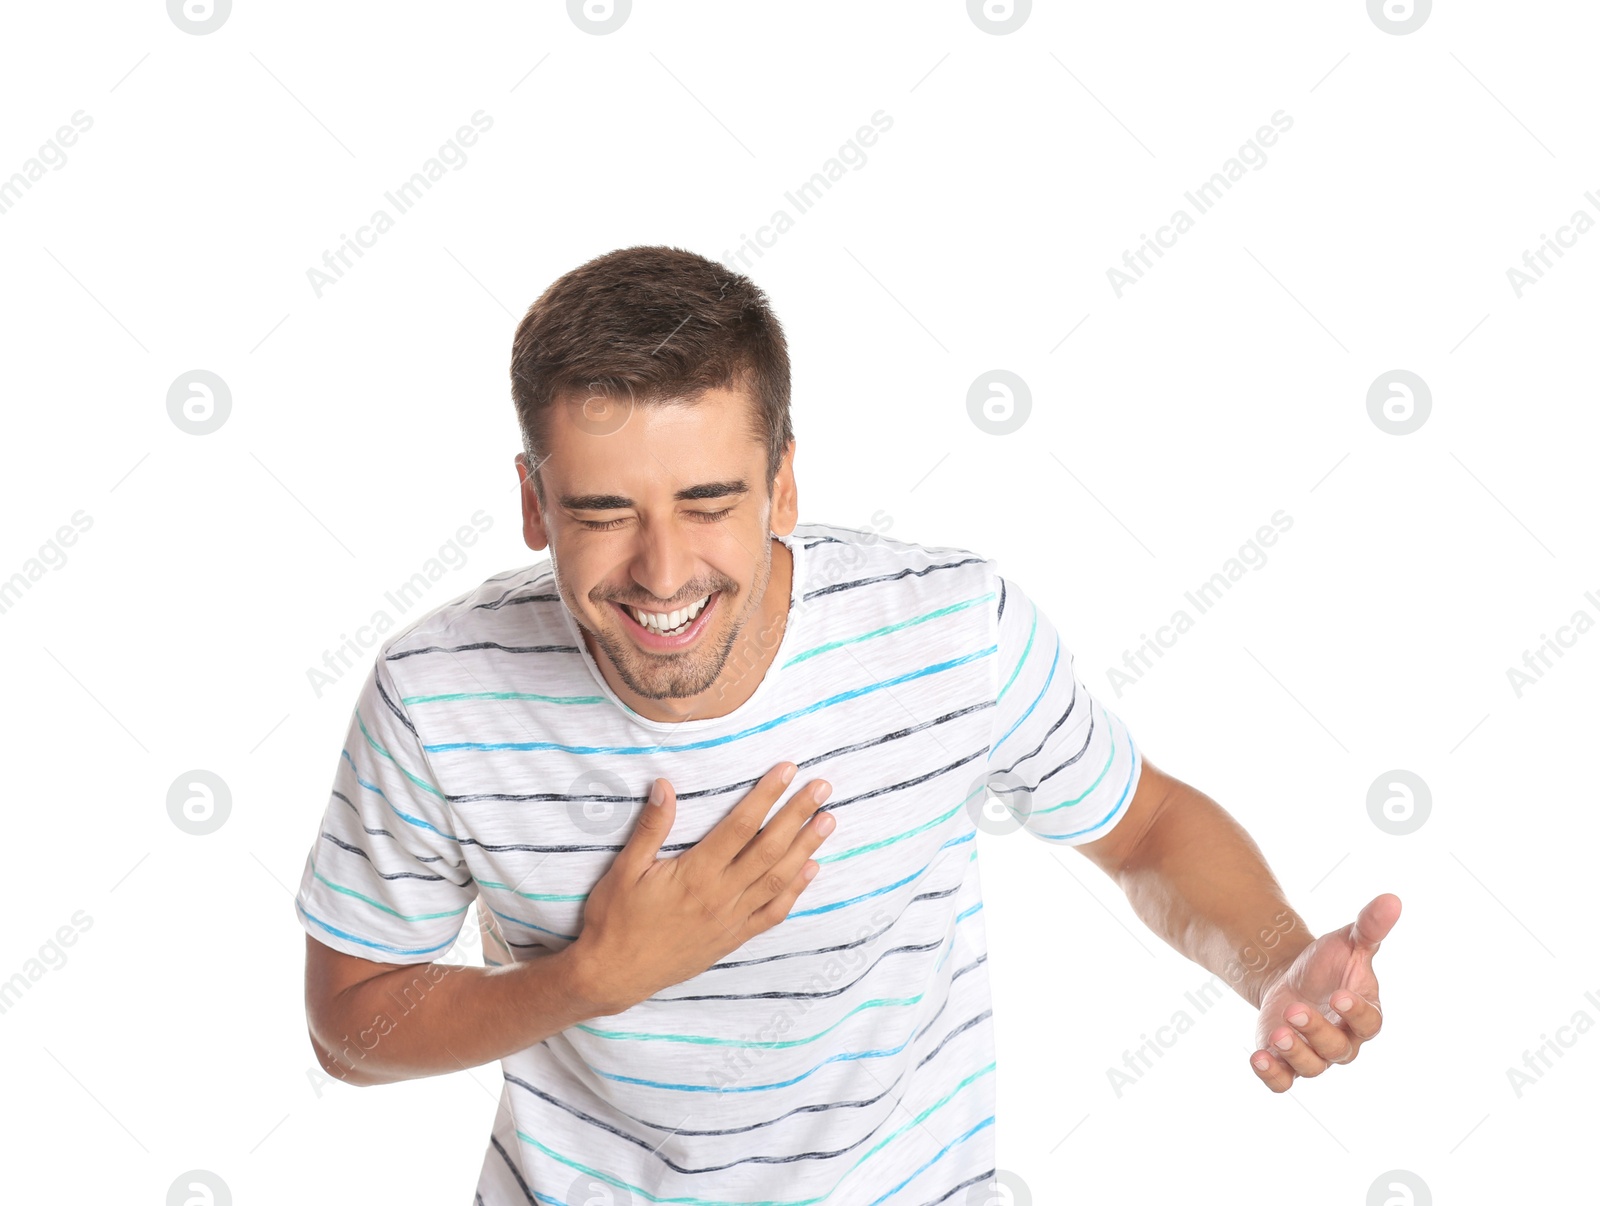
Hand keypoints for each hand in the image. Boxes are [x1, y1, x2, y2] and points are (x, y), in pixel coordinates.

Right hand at [569, 763, 834, 1015]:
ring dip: (806, 848)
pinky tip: (810, 870)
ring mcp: (731, 920)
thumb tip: (664, 785)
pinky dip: (794, 891)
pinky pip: (772, 913)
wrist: (613, 976)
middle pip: (769, 848)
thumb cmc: (614, 920)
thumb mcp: (624, 870)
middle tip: (823, 788)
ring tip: (827, 821)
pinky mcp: (732, 939)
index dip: (766, 795)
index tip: (787, 771)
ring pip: (778, 878)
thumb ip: (650, 828)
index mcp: (695, 874)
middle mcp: (720, 896)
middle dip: (798, 814)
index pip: (741, 826)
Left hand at [1248, 893, 1400, 1091]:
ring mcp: (1314, 1053)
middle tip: (1295, 1010)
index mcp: (1364, 1013)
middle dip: (1316, 1032)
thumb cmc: (1329, 961)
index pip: (1369, 1022)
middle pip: (1337, 1048)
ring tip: (1277, 1032)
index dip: (1357, 1013)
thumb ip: (1369, 926)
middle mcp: (1343, 1040)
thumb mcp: (1347, 940)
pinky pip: (1283, 1081)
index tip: (1340, 995)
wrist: (1292, 975)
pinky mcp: (1286, 1061)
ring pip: (1311, 1067)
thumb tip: (1392, 899)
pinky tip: (1257, 1058)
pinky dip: (1272, 1075)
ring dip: (1294, 1054)